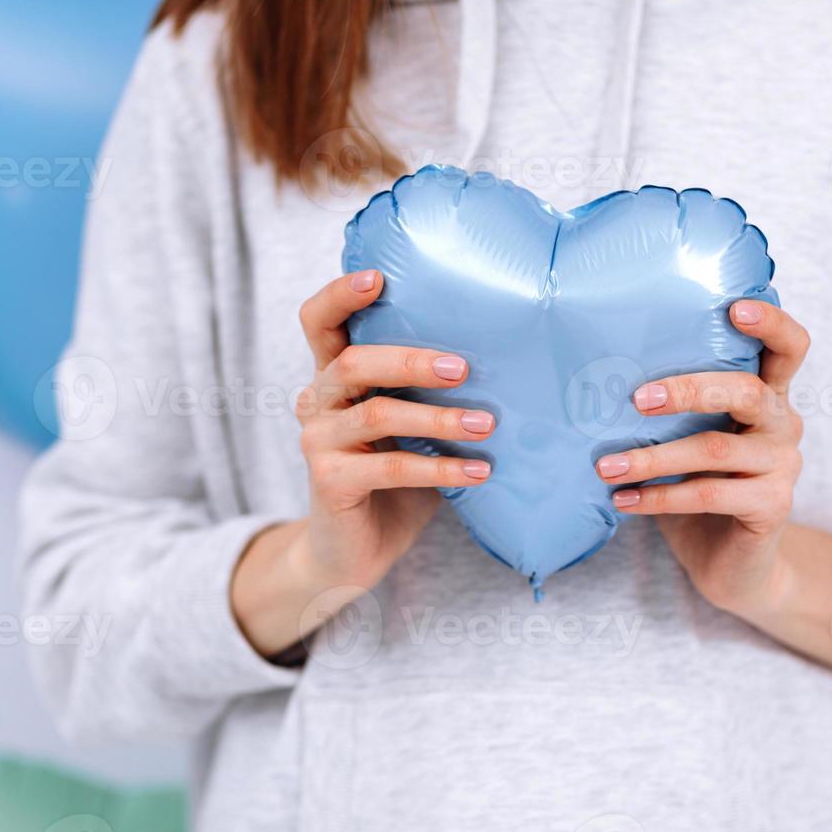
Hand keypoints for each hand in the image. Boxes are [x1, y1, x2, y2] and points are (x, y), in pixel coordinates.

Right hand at [230, 269, 494, 655]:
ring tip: (488, 424)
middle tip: (465, 367)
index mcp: (333, 376)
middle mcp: (317, 401)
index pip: (319, 320)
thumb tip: (513, 357)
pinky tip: (480, 471)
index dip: (340, 294)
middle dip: (411, 359)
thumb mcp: (412, 426)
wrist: (353, 554)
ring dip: (439, 417)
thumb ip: (432, 393)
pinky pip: (389, 467)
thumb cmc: (395, 480)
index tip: (378, 277)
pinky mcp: (329, 481)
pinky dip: (440, 467)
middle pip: (352, 361)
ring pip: (376, 413)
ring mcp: (318, 441)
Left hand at [593, 300, 809, 615]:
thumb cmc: (699, 488)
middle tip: (635, 399)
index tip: (733, 307)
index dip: (770, 322)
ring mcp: (783, 466)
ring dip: (652, 457)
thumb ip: (667, 410)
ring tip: (605, 465)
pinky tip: (623, 500)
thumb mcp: (686, 440)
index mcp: (767, 395)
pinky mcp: (773, 507)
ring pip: (715, 449)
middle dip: (688, 389)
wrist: (733, 565)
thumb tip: (591, 377)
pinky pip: (709, 495)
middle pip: (746, 391)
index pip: (789, 347)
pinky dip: (659, 497)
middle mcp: (782, 424)